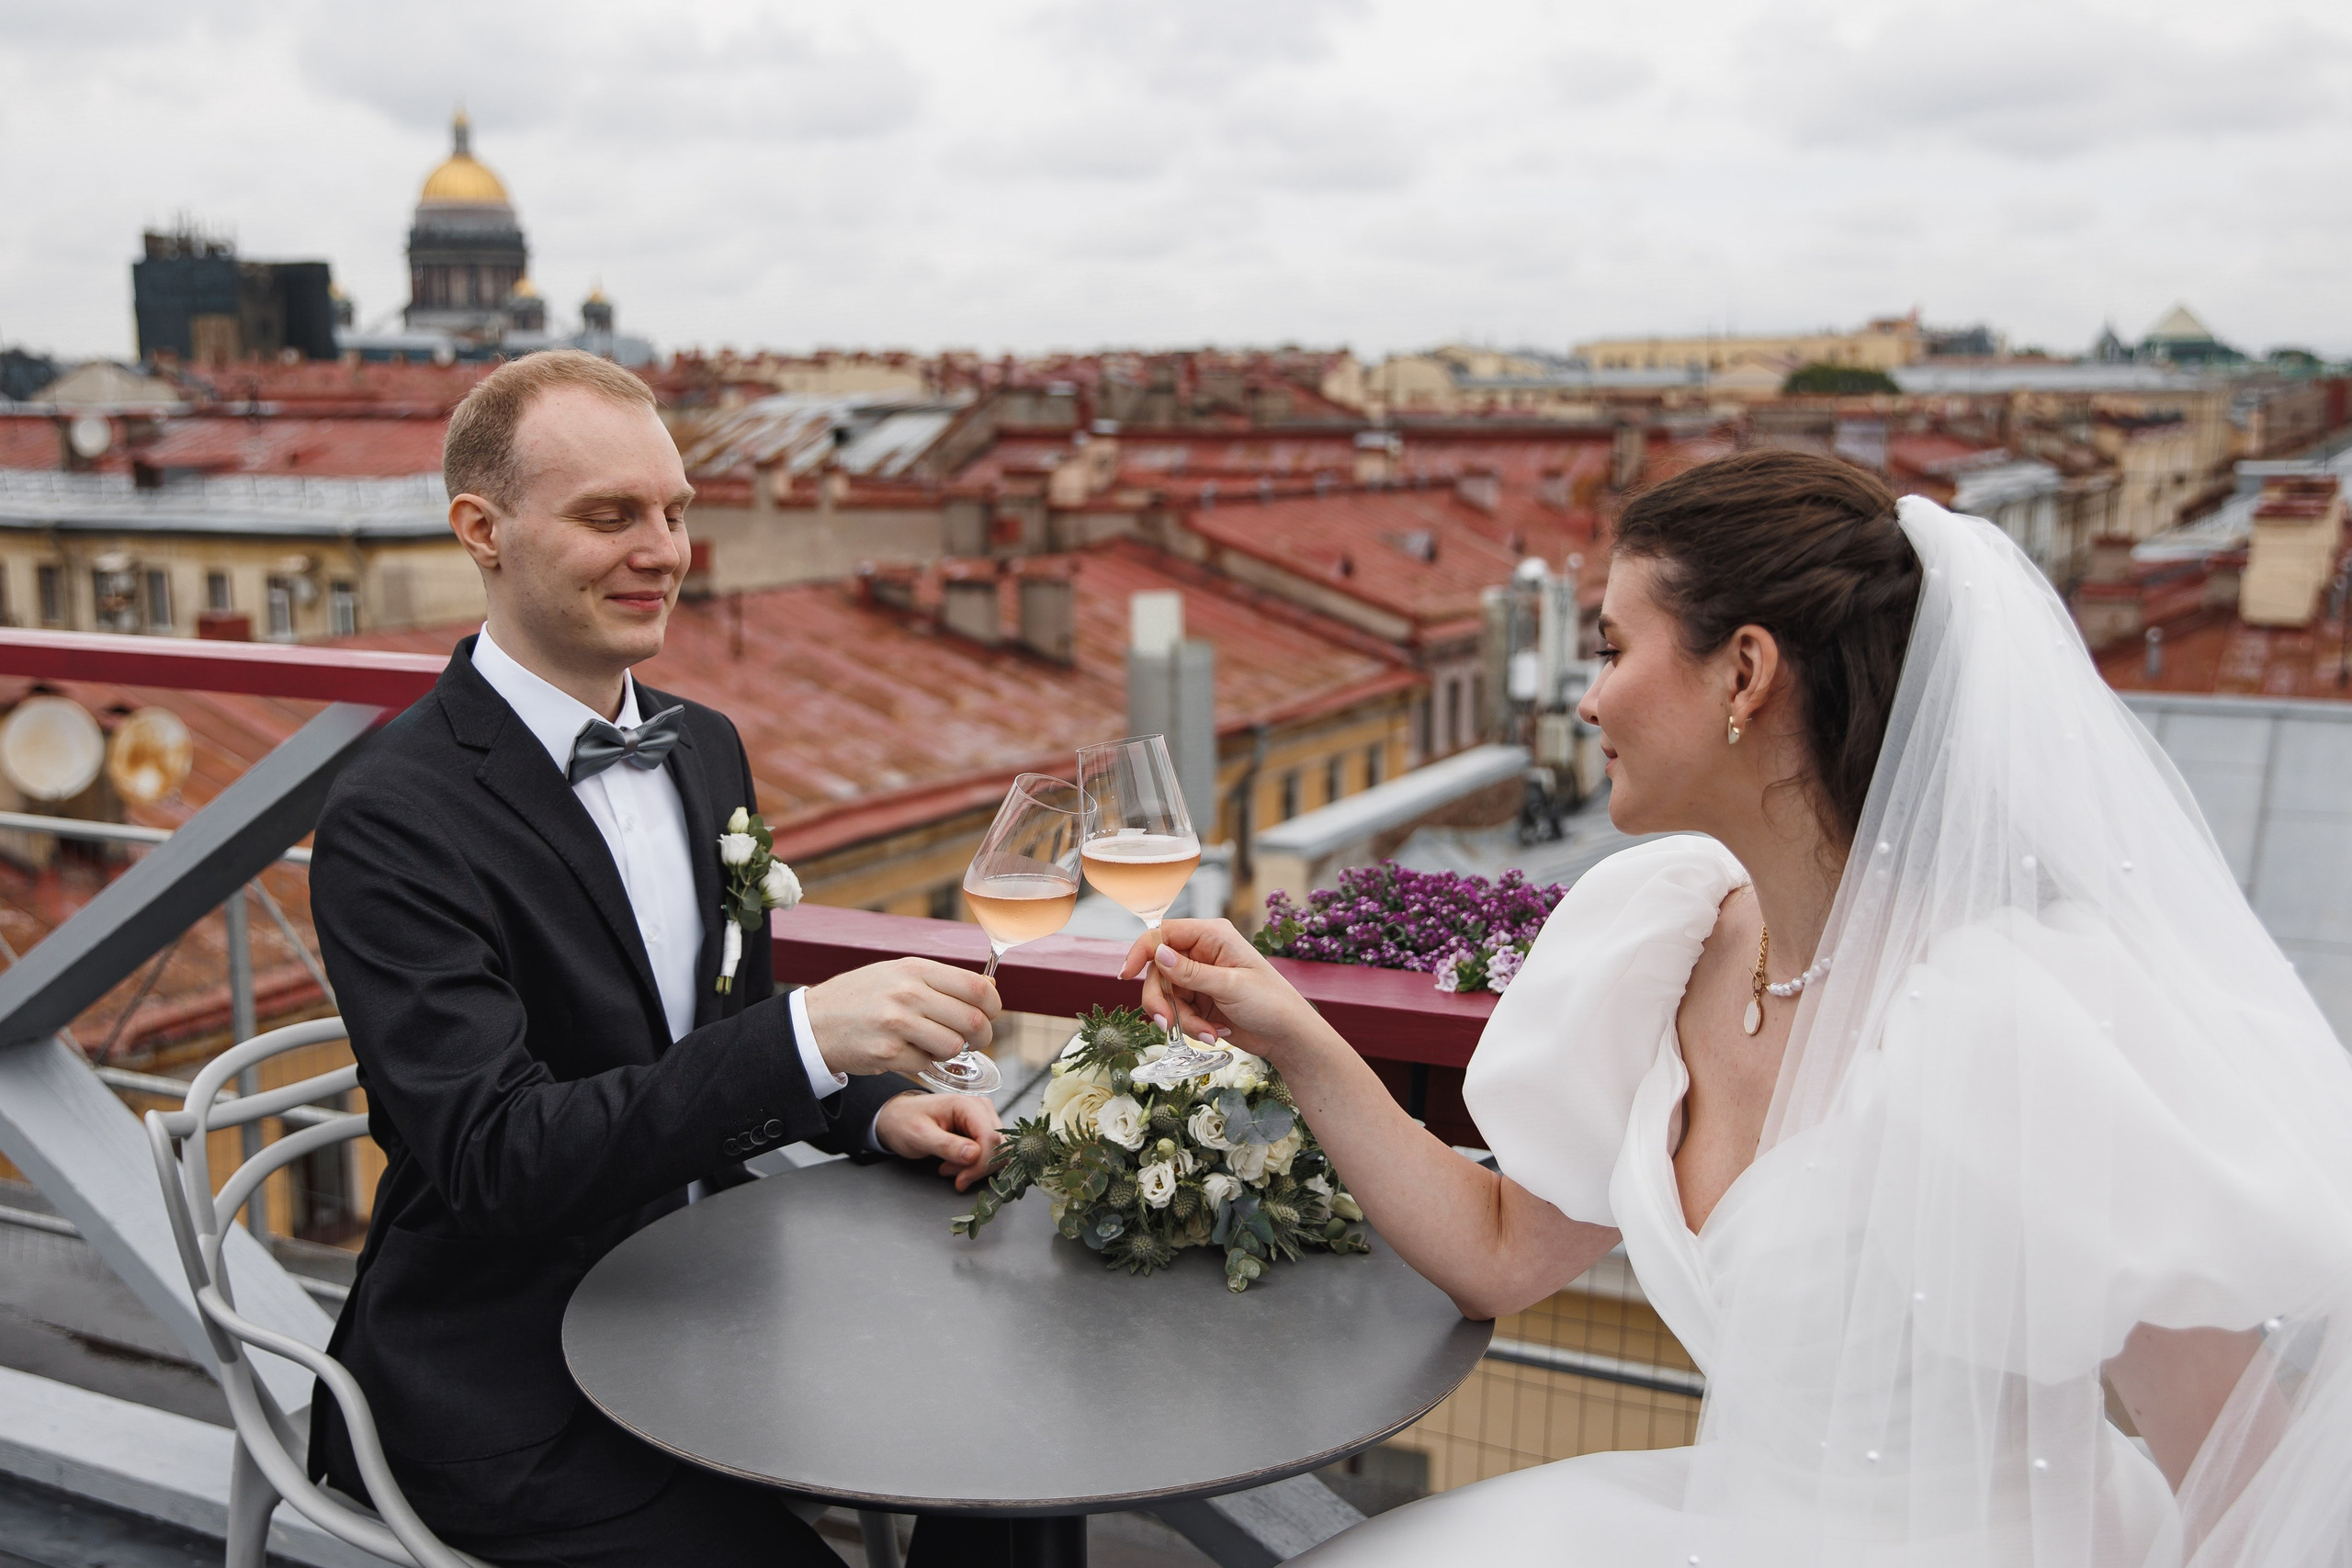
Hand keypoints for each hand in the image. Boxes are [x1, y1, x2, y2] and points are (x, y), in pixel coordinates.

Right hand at [802, 958, 999, 1077]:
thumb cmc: (862, 997)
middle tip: (973, 1040)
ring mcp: (896, 1024)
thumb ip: (943, 981)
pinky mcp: (886, 1053)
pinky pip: (926, 1064)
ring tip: (934, 1045)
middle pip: (972, 1020)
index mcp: (915, 969)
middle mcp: (907, 994)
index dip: (993, 1006)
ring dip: (951, 1052)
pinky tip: (908, 1052)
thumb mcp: (899, 974)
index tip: (989, 1014)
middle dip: (981, 1036)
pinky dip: (924, 1063)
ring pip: (953, 1046)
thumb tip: (989, 987)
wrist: (814, 1022)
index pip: (976, 987)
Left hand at [875, 1092, 1002, 1189]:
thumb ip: (946, 1145)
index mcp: (966, 1104)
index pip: (991, 1137)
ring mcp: (984, 1119)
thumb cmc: (905, 1122)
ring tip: (948, 1167)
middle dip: (976, 1167)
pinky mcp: (983, 1130)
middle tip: (948, 1172)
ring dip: (975, 1168)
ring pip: (997, 1152)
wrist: (899, 1118)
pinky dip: (975, 1166)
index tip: (960, 1179)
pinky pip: (991, 1153)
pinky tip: (956, 1165)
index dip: (980, 1163)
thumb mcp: (920, 1135)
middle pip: (997, 1146)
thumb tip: (974, 1154)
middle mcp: (981, 1108)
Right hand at [1119, 919, 1321, 1062]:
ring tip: (1207, 1033)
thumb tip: (1157, 953)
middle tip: (1166, 1025)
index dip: (1142, 952)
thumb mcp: (1230, 986)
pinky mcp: (1199, 1000)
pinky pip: (1178, 1012)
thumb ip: (1191, 972)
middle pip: (1158, 970)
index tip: (1126, 975)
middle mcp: (1202, 953)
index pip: (1163, 933)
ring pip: (1166, 995)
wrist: (1287, 1036)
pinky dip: (1191, 1026)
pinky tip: (1214, 1032)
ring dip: (1181, 1019)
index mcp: (1212, 936)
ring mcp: (1199, 977)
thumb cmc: (1271, 1003)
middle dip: (1161, 1000)